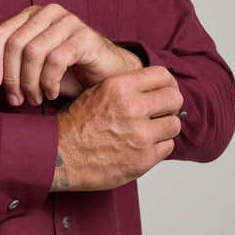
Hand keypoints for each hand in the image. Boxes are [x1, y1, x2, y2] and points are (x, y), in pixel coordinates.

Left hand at [0, 4, 142, 105]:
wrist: (107, 76)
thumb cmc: (67, 73)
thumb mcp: (30, 74)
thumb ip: (4, 72)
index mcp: (31, 16)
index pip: (0, 33)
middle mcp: (48, 12)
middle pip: (14, 44)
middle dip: (11, 77)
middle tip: (16, 100)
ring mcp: (68, 21)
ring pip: (33, 53)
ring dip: (30, 83)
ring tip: (35, 99)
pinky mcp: (85, 36)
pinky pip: (55, 60)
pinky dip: (49, 82)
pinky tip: (51, 93)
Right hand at [53, 66, 183, 191]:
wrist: (59, 155)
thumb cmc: (76, 125)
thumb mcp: (98, 92)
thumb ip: (128, 87)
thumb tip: (157, 87)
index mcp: (120, 87)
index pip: (163, 75)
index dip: (166, 84)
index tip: (162, 92)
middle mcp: (133, 108)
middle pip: (175, 99)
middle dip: (169, 105)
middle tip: (160, 112)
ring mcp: (140, 135)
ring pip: (174, 124)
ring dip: (164, 127)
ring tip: (149, 131)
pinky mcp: (143, 159)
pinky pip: (167, 146)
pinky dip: (158, 146)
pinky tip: (141, 146)